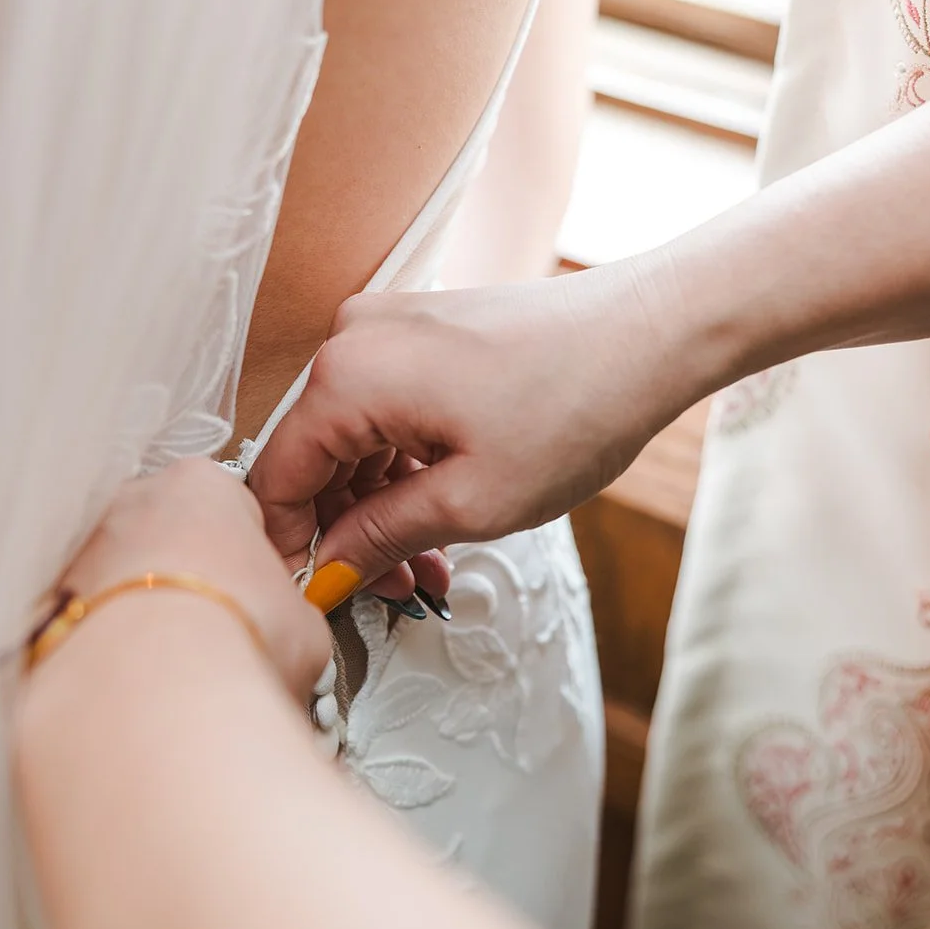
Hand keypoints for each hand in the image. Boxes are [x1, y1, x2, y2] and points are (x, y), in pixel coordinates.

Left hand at [56, 458, 330, 696]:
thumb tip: (284, 641)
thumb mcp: (304, 625)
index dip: (248, 563)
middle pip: (164, 537)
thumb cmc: (232, 642)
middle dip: (184, 583)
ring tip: (170, 675)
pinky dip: (96, 648)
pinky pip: (76, 622)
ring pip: (114, 578)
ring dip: (136, 616)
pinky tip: (126, 688)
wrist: (156, 696)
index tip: (256, 601)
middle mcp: (129, 501)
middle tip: (215, 640)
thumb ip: (288, 615)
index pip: (231, 509)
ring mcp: (76, 547)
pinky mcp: (38, 602)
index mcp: (202, 484)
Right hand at [249, 263, 692, 597]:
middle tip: (394, 593)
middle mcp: (356, 339)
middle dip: (348, 535)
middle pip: (316, 460)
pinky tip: (440, 520)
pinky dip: (404, 470)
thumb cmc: (576, 404)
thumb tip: (327, 570)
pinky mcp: (422, 335)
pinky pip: (386, 413)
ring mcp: (390, 331)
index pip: (278, 477)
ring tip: (430, 569)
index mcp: (349, 375)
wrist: (652, 333)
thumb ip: (381, 537)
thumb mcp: (471, 501)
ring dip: (381, 510)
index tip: (315, 597)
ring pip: (354, 442)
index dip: (289, 548)